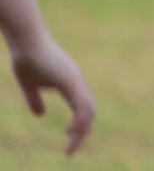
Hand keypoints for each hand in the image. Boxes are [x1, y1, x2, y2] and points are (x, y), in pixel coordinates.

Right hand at [11, 33, 93, 154]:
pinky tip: (72, 132)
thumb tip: (40, 114)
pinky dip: (79, 121)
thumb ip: (35, 100)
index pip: (82, 107)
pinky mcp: (70, 80)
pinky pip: (81, 105)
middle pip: (89, 111)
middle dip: (82, 132)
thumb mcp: (30, 85)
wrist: (26, 42)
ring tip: (71, 147)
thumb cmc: (28, 60)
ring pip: (88, 111)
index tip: (68, 136)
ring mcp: (76, 81)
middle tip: (71, 149)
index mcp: (71, 84)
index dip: (79, 124)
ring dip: (81, 131)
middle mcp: (77, 82)